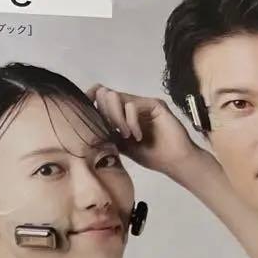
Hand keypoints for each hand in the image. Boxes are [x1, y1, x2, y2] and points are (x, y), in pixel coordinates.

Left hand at [88, 83, 204, 179]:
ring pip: (118, 98)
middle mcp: (133, 105)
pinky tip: (136, 136)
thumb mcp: (121, 146)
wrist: (174, 161)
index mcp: (123, 113)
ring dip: (116, 118)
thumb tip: (87, 129)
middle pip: (108, 96)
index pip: (103, 100)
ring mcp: (144, 103)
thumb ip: (108, 134)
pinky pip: (133, 106)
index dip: (92, 101)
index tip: (84, 111)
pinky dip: (130, 121)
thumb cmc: (150, 155)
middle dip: (104, 113)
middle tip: (112, 131)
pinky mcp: (155, 104)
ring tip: (125, 135)